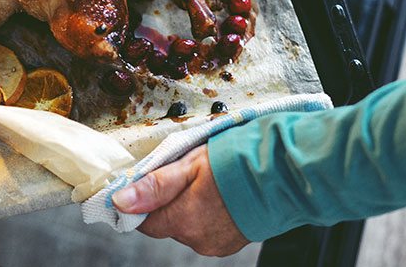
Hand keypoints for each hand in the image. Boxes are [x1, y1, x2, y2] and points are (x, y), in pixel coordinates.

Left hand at [113, 146, 248, 256]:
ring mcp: (216, 244)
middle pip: (166, 222)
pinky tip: (221, 195)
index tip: (149, 183)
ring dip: (190, 207)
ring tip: (209, 183)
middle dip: (170, 200)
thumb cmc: (239, 162)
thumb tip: (121, 201)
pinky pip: (207, 230)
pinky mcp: (231, 243)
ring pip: (187, 226)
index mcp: (183, 220)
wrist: (285, 173)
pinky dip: (209, 214)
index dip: (142, 202)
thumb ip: (154, 186)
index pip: (143, 222)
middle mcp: (197, 239)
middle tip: (186, 174)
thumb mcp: (190, 165)